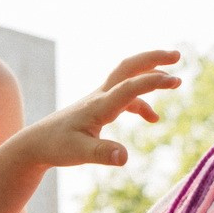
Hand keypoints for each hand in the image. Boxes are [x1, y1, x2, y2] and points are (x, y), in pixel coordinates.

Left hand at [8, 51, 180, 168]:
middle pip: (129, 67)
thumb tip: (125, 157)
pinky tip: (153, 119)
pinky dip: (142, 102)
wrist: (36, 143)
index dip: (153, 82)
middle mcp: (100, 97)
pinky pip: (125, 98)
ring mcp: (100, 100)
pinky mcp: (99, 108)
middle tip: (177, 56)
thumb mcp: (78, 153)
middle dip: (153, 59)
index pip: (129, 87)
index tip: (176, 81)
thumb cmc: (56, 147)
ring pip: (128, 78)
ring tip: (174, 80)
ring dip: (151, 75)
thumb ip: (102, 154)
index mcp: (99, 105)